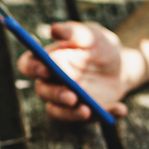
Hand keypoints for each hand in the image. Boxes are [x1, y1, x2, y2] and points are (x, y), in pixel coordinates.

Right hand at [17, 21, 131, 121]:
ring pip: (57, 111)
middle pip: (42, 91)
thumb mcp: (91, 34)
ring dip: (70, 114)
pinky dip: (103, 115)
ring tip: (89, 110)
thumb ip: (73, 32)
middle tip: (71, 96)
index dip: (32, 68)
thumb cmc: (99, 45)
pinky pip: (87, 119)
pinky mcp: (81, 112)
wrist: (120, 64)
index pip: (28, 64)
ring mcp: (65, 99)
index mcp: (48, 60)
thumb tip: (54, 29)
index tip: (45, 68)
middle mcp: (51, 82)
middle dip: (55, 95)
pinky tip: (120, 109)